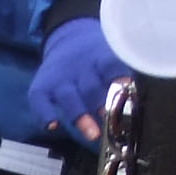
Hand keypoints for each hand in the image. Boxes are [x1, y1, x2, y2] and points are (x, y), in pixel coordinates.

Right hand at [29, 17, 127, 143]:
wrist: (68, 40)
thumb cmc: (98, 61)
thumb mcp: (112, 60)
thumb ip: (122, 80)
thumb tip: (135, 107)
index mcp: (101, 59)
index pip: (110, 65)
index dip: (117, 75)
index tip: (126, 85)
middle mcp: (80, 69)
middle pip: (90, 86)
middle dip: (100, 104)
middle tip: (111, 119)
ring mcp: (60, 79)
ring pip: (69, 97)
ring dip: (80, 116)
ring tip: (93, 134)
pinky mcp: (41, 88)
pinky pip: (40, 102)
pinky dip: (44, 114)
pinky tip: (52, 126)